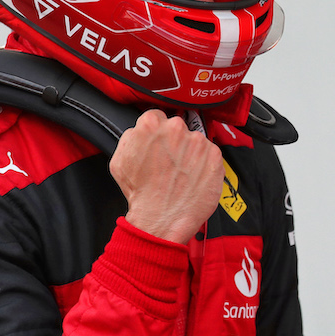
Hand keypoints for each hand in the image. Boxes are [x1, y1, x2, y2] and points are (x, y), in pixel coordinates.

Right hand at [109, 109, 223, 243]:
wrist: (161, 218)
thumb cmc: (140, 194)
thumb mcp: (120, 160)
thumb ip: (131, 137)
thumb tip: (141, 131)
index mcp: (150, 124)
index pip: (157, 117)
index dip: (158, 133)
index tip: (160, 145)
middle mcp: (176, 128)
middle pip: (177, 127)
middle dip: (175, 142)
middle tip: (170, 163)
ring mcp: (198, 141)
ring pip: (195, 140)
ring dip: (191, 153)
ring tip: (182, 174)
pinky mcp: (214, 155)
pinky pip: (210, 154)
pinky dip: (205, 164)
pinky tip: (194, 178)